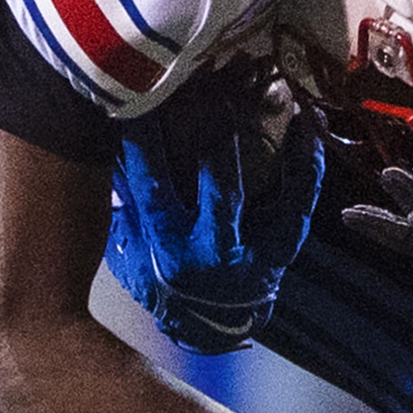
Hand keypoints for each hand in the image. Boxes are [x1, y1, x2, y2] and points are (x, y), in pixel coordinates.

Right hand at [103, 61, 324, 351]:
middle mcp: (209, 253)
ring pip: (265, 193)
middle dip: (214, 133)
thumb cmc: (163, 281)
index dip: (145, 139)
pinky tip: (309, 123)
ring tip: (268, 91)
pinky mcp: (282, 248)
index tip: (140, 97)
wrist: (210, 327)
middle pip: (216, 186)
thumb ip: (122, 204)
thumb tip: (102, 147)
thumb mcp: (130, 251)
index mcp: (166, 250)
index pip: (152, 185)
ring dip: (265, 140)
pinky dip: (307, 161)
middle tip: (213, 85)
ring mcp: (251, 252)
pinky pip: (301, 201)